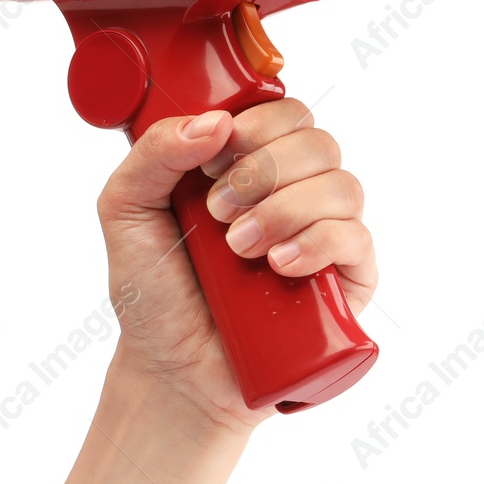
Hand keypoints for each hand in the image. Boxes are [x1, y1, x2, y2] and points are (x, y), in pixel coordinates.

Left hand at [96, 99, 376, 433]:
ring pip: (342, 186)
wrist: (172, 371)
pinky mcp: (347, 279)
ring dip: (286, 209)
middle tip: (218, 212)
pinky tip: (280, 266)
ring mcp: (326, 233)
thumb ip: (152, 154)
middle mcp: (296, 191)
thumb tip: (212, 122)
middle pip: (317, 141)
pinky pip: (357, 238)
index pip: (284, 112)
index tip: (213, 160)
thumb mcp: (126, 211)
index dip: (255, 125)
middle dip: (264, 170)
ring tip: (240, 248)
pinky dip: (318, 243)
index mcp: (252, 163)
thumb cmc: (156, 292)